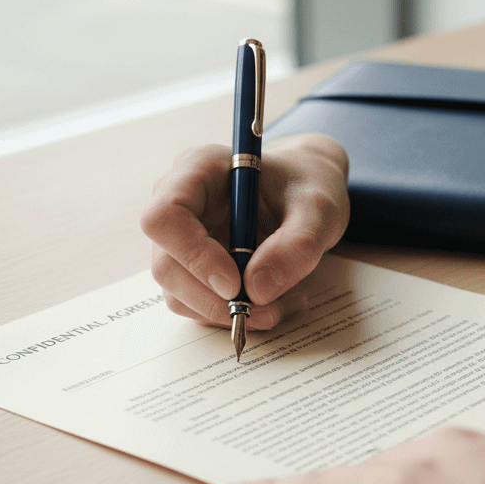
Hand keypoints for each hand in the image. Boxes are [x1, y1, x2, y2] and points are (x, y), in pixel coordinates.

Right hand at [140, 134, 349, 329]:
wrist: (305, 195)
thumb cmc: (307, 188)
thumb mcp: (319, 209)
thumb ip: (297, 244)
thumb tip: (257, 290)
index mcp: (197, 169)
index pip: (165, 218)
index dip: (193, 256)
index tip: (235, 284)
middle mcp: (178, 203)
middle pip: (166, 265)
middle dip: (213, 299)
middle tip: (266, 311)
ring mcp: (179, 239)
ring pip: (178, 293)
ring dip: (226, 312)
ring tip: (279, 306)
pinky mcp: (191, 268)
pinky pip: (197, 304)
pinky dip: (232, 314)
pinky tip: (270, 302)